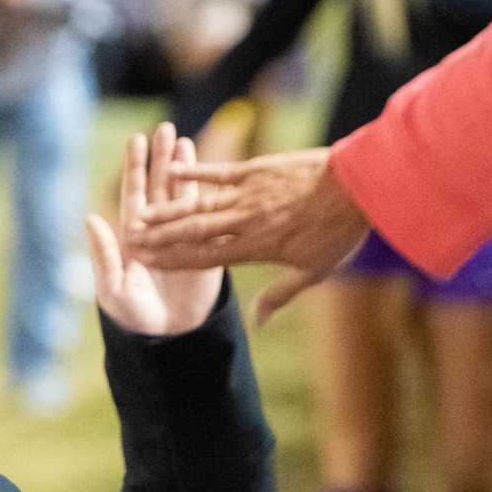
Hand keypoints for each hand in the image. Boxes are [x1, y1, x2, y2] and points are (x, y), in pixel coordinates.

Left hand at [86, 125, 222, 335]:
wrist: (168, 338)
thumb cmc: (133, 316)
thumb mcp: (113, 287)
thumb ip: (104, 253)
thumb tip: (91, 217)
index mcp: (134, 237)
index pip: (135, 195)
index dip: (135, 168)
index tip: (136, 140)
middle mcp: (158, 231)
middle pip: (159, 187)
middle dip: (161, 158)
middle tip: (165, 129)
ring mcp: (183, 236)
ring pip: (182, 195)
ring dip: (183, 169)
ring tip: (185, 140)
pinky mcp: (206, 247)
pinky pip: (206, 215)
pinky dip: (207, 193)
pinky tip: (209, 172)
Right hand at [129, 143, 369, 323]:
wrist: (361, 185)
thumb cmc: (339, 231)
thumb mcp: (314, 271)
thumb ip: (280, 294)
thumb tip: (256, 321)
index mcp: (256, 248)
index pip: (205, 258)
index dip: (173, 260)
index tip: (146, 262)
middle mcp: (245, 221)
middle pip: (193, 232)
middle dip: (159, 238)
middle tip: (130, 241)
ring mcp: (249, 193)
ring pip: (200, 204)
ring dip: (168, 211)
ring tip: (140, 215)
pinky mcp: (256, 169)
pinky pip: (219, 173)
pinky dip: (195, 174)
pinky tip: (171, 173)